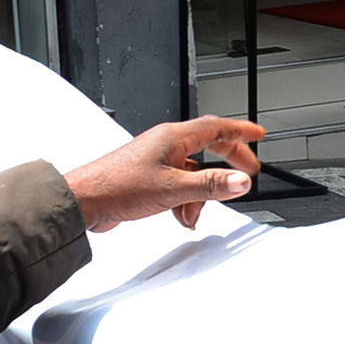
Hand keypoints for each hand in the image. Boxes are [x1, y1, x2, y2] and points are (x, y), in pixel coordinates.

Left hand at [63, 117, 265, 233]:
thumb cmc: (117, 185)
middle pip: (208, 147)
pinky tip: (179, 216)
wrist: (85, 200)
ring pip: (193, 173)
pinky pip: (178, 185)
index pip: (216, 127)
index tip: (259, 134)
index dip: (241, 131)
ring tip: (192, 212)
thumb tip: (239, 181)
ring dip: (200, 195)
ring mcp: (156, 161)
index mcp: (172, 138)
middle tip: (245, 175)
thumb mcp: (173, 188)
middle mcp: (165, 145)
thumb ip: (209, 186)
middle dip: (227, 164)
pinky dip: (185, 201)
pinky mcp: (148, 178)